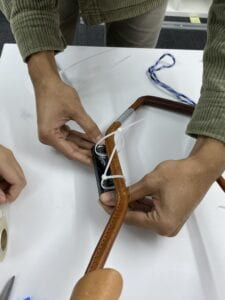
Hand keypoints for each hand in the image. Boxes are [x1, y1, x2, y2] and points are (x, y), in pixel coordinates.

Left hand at [0, 145, 25, 202]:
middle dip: (13, 190)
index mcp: (4, 161)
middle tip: (1, 196)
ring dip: (9, 184)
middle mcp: (9, 157)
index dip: (13, 194)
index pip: (19, 182)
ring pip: (17, 173)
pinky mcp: (4, 154)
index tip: (4, 200)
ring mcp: (7, 154)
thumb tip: (3, 199)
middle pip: (21, 178)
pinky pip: (11, 168)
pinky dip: (6, 177)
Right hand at [28, 51, 101, 164]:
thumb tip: (98, 139)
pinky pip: (69, 136)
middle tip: (100, 155)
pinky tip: (90, 139)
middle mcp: (48, 137)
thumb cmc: (56, 93)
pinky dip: (80, 137)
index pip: (70, 152)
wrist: (47, 81)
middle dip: (86, 152)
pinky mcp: (55, 128)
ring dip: (84, 145)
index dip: (84, 158)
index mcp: (49, 135)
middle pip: (70, 149)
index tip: (95, 162)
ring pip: (71, 143)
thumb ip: (89, 127)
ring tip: (98, 148)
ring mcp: (51, 133)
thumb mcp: (76, 111)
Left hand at [100, 137, 224, 235]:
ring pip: (143, 214)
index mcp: (162, 224)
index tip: (103, 202)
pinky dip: (141, 203)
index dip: (114, 210)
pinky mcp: (171, 215)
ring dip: (131, 203)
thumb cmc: (182, 175)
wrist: (200, 169)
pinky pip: (151, 212)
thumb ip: (128, 193)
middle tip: (109, 195)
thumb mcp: (150, 183)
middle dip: (122, 205)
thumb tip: (111, 199)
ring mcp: (170, 222)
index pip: (131, 219)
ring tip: (119, 193)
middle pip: (136, 217)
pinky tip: (132, 195)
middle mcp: (167, 228)